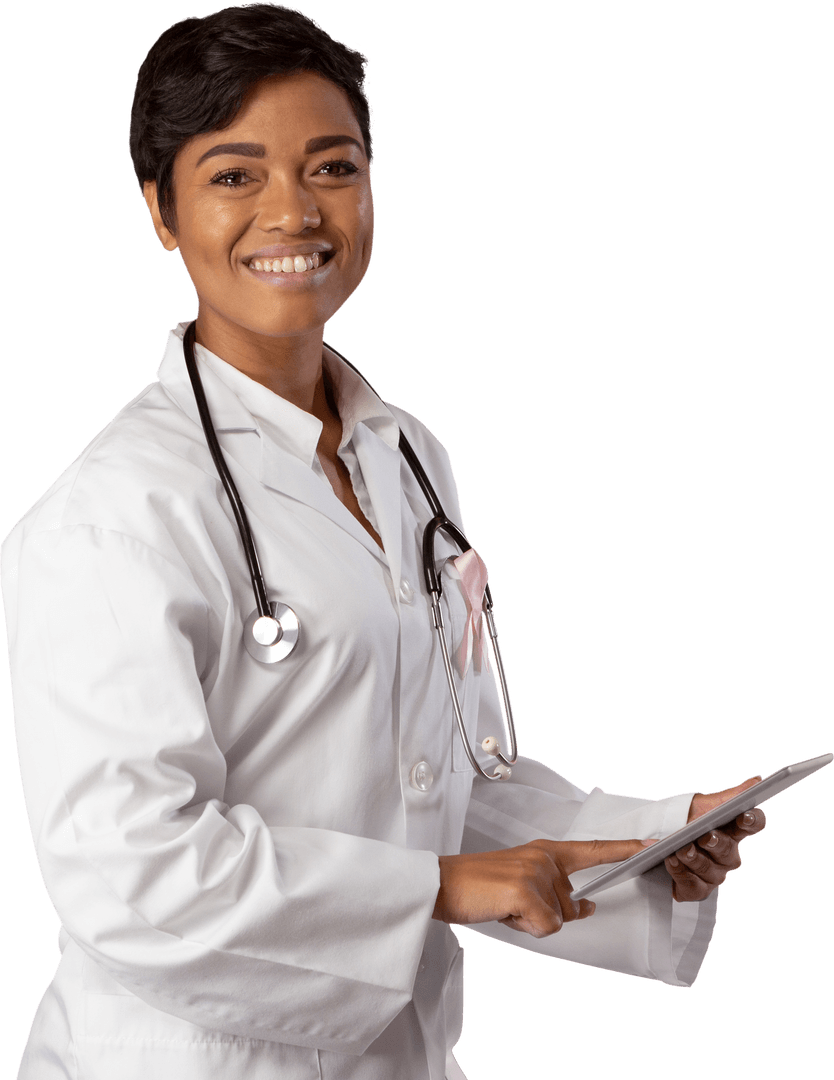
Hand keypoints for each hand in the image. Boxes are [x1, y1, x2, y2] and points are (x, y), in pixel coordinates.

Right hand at [433, 838, 646, 938]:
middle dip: (546, 917)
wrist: (442, 884)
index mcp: (545, 850)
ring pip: (558, 921)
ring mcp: (536, 872)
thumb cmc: (479, 886)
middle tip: (511, 904)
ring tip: (504, 905)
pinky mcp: (526, 891)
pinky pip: (546, 928)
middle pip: (572, 907)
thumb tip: (586, 908)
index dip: (624, 848)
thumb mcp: (522, 882)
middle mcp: (545, 857)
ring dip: (531, 923)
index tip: (652, 845)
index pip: (593, 849)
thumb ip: (556, 892)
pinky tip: (504, 912)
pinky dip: (525, 929)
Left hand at [665, 777, 766, 901]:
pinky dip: (681, 873)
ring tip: (679, 849)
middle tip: (705, 837)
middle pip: (729, 853)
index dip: (752, 822)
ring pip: (711, 871)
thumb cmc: (686, 820)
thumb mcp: (703, 804)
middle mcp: (727, 855)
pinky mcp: (697, 889)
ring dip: (694, 859)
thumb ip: (730, 795)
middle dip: (717, 844)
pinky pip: (694, 886)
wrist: (657, 840)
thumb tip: (757, 781)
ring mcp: (714, 874)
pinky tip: (671, 861)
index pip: (753, 825)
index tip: (744, 816)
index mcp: (733, 830)